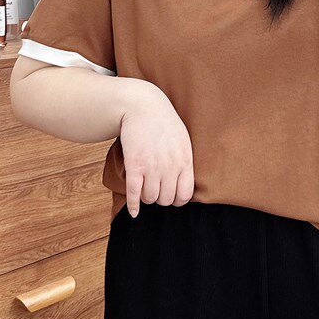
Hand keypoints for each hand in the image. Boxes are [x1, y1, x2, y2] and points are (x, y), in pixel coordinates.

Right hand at [119, 87, 193, 216]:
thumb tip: (184, 183)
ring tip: (144, 189)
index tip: (171, 196)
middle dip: (160, 198)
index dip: (177, 200)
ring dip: (146, 197)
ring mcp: (152, 166)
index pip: (185, 195)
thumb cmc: (163, 123)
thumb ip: (184, 162)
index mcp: (185, 161)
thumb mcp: (183, 140)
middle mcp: (170, 166)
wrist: (142, 106)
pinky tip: (133, 211)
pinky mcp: (134, 165)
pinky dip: (133, 206)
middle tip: (155, 190)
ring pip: (150, 198)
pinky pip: (134, 193)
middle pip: (166, 199)